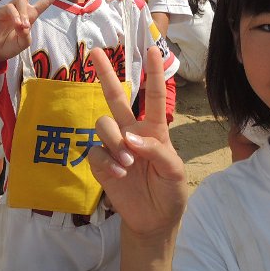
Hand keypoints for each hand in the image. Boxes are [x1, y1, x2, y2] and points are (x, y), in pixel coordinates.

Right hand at [0, 0, 64, 65]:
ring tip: (22, 27)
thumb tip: (22, 24)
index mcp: (29, 15)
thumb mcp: (24, 42)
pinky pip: (10, 7)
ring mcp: (9, 8)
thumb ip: (26, 33)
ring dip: (23, 13)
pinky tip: (16, 25)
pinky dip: (15, 16)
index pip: (43, 2)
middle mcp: (20, 8)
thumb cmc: (9, 46)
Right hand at [88, 47, 186, 236]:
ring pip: (103, 124)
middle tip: (96, 51)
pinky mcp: (100, 163)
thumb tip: (130, 137)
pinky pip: (95, 151)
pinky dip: (107, 161)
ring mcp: (114, 146)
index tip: (153, 49)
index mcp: (154, 129)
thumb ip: (157, 151)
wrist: (154, 221)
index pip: (153, 97)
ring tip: (127, 163)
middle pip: (116, 97)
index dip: (153, 74)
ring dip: (114, 140)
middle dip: (106, 74)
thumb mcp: (175, 172)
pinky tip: (118, 173)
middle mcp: (131, 132)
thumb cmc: (169, 191)